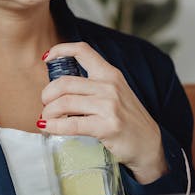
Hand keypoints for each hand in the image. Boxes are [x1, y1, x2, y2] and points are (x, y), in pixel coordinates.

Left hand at [40, 43, 167, 184]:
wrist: (149, 144)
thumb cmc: (128, 120)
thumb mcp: (116, 94)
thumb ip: (94, 86)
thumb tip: (60, 89)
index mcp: (110, 74)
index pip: (83, 50)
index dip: (61, 49)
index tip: (46, 58)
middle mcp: (109, 86)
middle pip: (64, 82)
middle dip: (47, 94)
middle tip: (45, 104)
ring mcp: (109, 106)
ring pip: (64, 102)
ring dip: (48, 112)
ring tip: (46, 118)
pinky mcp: (107, 126)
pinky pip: (71, 124)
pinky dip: (54, 126)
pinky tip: (48, 127)